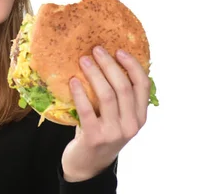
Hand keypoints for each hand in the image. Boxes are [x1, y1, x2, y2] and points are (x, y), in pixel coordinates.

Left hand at [61, 46, 150, 181]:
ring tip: (83, 60)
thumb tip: (107, 60)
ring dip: (94, 74)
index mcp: (140, 117)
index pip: (143, 86)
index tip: (119, 50)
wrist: (88, 164)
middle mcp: (131, 125)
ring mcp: (114, 132)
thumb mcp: (117, 116)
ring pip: (107, 95)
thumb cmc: (101, 132)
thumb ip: (119, 97)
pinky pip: (87, 110)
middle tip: (96, 49)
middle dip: (109, 64)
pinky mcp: (95, 137)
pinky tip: (73, 81)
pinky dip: (80, 93)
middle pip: (123, 87)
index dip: (132, 65)